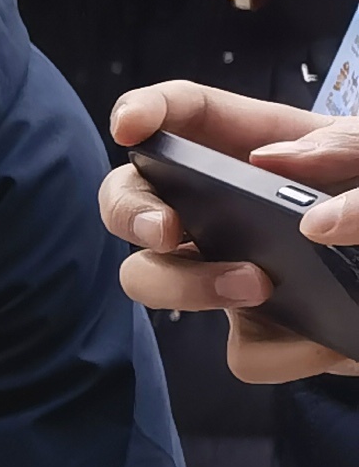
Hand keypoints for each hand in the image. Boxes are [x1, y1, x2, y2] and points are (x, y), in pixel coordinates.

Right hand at [106, 79, 358, 380]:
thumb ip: (344, 147)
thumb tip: (282, 180)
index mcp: (257, 146)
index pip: (179, 114)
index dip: (142, 112)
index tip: (130, 127)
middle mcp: (226, 208)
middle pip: (130, 198)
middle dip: (131, 213)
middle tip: (170, 230)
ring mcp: (234, 270)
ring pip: (152, 279)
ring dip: (186, 286)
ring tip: (257, 286)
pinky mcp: (266, 332)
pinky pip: (244, 354)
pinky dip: (283, 352)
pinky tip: (326, 336)